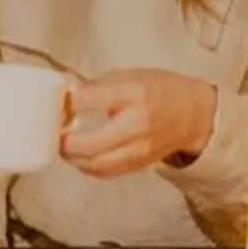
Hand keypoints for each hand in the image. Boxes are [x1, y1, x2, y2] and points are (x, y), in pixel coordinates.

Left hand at [60, 71, 217, 178]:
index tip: (57, 101)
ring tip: (65, 146)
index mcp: (134, 94)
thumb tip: (64, 92)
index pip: (89, 100)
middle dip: (64, 142)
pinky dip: (88, 166)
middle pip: (90, 144)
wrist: (193, 114)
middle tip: (54, 133)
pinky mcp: (139, 165)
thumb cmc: (160, 91)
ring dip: (73, 158)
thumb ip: (96, 86)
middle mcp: (138, 125)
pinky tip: (82, 157)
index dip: (66, 102)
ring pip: (96, 164)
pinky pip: (106, 172)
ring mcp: (140, 149)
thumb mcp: (129, 76)